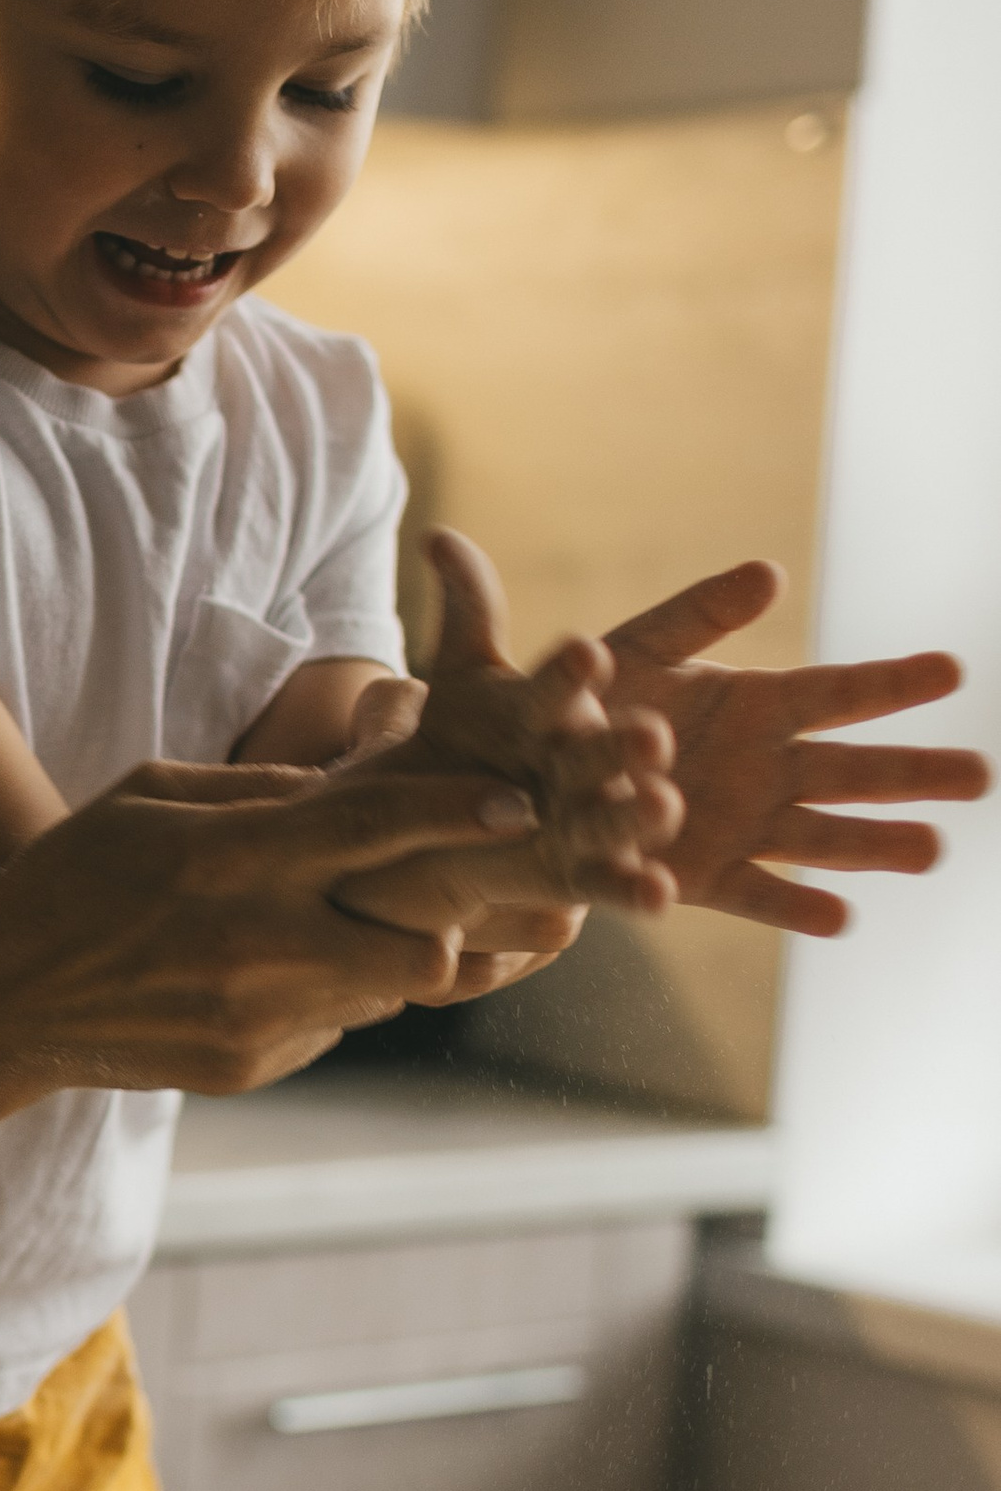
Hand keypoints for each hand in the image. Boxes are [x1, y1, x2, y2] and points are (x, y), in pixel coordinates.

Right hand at [0, 756, 550, 1099]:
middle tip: (438, 893)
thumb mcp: (149, 795)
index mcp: (229, 855)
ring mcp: (255, 1016)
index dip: (457, 812)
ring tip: (332, 929)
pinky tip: (258, 976)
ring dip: (384, 956)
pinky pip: (332, 1023)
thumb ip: (260, 791)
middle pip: (419, 943)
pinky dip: (321, 995)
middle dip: (447, 918)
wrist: (1, 1002)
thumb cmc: (74, 876)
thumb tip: (358, 783)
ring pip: (386, 991)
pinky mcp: (249, 1066)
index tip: (520, 803)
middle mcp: (254, 942)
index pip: (372, 826)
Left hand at [333, 529, 679, 952]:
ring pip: (632, 812)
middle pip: (618, 743)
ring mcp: (609, 812)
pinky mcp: (601, 873)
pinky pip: (628, 884)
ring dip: (645, 814)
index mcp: (572, 695)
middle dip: (627, 741)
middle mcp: (604, 749)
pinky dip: (643, 891)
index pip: (576, 672)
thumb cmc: (476, 732)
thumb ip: (466, 612)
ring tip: (660, 808)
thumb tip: (439, 537)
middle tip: (645, 733)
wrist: (456, 814)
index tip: (577, 653)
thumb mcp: (464, 676)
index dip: (574, 668)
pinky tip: (661, 897)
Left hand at [600, 561, 990, 934]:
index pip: (840, 693)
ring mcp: (738, 826)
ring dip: (873, 845)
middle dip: (912, 774)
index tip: (952, 668)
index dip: (892, 682)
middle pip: (851, 773)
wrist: (534, 775)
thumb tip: (770, 572)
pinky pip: (753, 895)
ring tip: (929, 850)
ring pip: (820, 838)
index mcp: (758, 707)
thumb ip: (699, 614)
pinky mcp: (700, 878)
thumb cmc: (593, 702)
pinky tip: (841, 918)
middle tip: (979, 775)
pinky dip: (793, 909)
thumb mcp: (642, 646)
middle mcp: (764, 770)